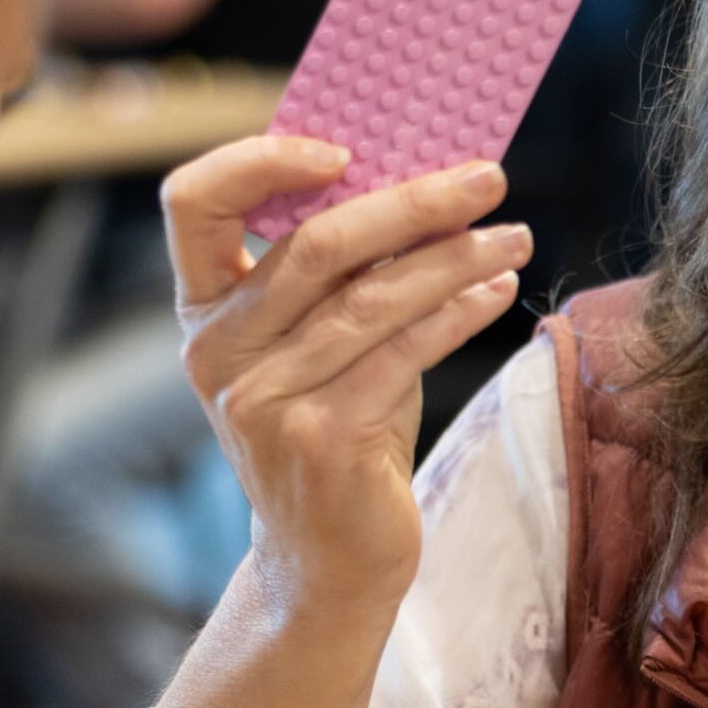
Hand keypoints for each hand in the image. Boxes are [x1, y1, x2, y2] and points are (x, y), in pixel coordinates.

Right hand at [161, 139, 529, 627]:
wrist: (326, 559)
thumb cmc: (337, 428)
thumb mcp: (325, 343)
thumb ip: (347, 274)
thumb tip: (430, 181)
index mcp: (204, 310)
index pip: (193, 204)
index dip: (259, 161)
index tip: (344, 148)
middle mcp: (217, 352)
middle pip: (315, 243)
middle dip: (412, 202)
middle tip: (485, 178)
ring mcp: (261, 400)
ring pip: (372, 299)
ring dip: (456, 258)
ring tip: (514, 237)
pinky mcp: (319, 440)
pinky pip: (402, 354)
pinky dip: (459, 313)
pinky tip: (500, 292)